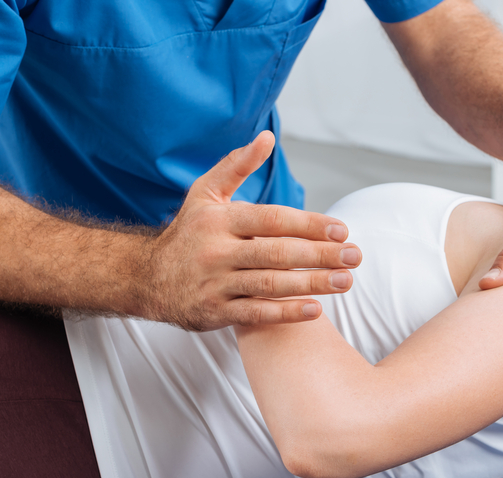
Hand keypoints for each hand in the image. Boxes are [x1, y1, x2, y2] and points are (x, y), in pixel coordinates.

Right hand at [144, 131, 360, 330]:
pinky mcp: (214, 312)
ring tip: (345, 281)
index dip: (309, 224)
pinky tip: (315, 309)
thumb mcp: (205, 194)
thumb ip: (237, 166)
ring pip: (271, 284)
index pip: (272, 219)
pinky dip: (286, 312)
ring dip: (313, 284)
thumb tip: (267, 138)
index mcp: (220, 220)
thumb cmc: (188, 233)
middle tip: (355, 257)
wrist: (147, 278)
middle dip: (321, 255)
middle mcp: (217, 251)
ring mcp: (215, 284)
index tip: (342, 230)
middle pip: (278, 253)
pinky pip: (256, 313)